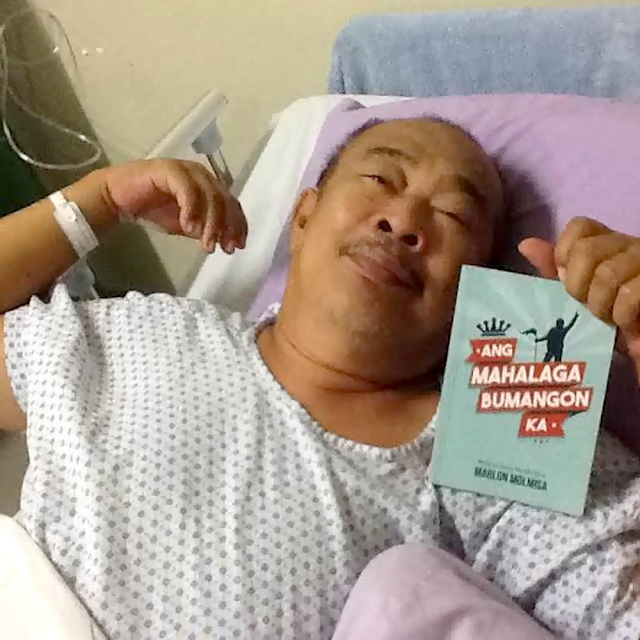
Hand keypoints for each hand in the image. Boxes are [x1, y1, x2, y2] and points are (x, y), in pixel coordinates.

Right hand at [98, 159, 246, 253]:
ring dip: (211, 223)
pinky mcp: (169, 170)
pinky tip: (189, 229)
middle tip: (223, 248)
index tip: (237, 246)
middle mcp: (202, 175)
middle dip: (227, 227)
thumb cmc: (154, 209)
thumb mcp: (186, 224)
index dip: (238, 226)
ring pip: (210, 196)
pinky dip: (192, 210)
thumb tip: (224, 240)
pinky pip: (187, 190)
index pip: (232, 204)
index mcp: (209, 186)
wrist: (119, 198)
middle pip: (224, 201)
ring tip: (205, 245)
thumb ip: (205, 228)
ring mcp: (186, 171)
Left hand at [519, 217, 639, 374]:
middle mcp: (629, 246)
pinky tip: (626, 325)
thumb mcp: (581, 294)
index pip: (579, 226)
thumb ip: (555, 271)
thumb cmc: (614, 317)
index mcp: (608, 244)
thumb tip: (525, 245)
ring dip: (599, 305)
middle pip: (586, 250)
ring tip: (608, 320)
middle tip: (587, 306)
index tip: (565, 280)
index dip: (564, 253)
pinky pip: (630, 292)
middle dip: (576, 285)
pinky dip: (620, 314)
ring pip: (606, 273)